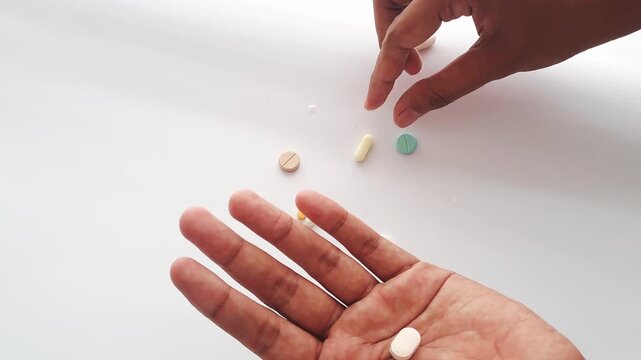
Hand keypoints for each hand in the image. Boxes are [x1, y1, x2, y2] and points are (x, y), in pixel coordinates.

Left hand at [171, 190, 582, 358]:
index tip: (184, 269)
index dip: (221, 301)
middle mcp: (351, 339)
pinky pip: (374, 248)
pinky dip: (344, 224)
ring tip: (242, 201)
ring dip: (281, 229)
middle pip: (281, 289)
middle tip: (195, 221)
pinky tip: (313, 203)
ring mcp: (382, 307)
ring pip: (320, 260)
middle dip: (236, 253)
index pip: (264, 334)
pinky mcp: (418, 283)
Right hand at [366, 0, 640, 126]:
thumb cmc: (563, 19)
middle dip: (387, 37)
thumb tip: (406, 111)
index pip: (399, 32)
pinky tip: (434, 33)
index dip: (384, 70)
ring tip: (419, 55)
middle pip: (391, 0)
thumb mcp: (496, 60)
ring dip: (400, 23)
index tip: (375, 98)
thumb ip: (442, 88)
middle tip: (402, 72)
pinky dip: (420, 12)